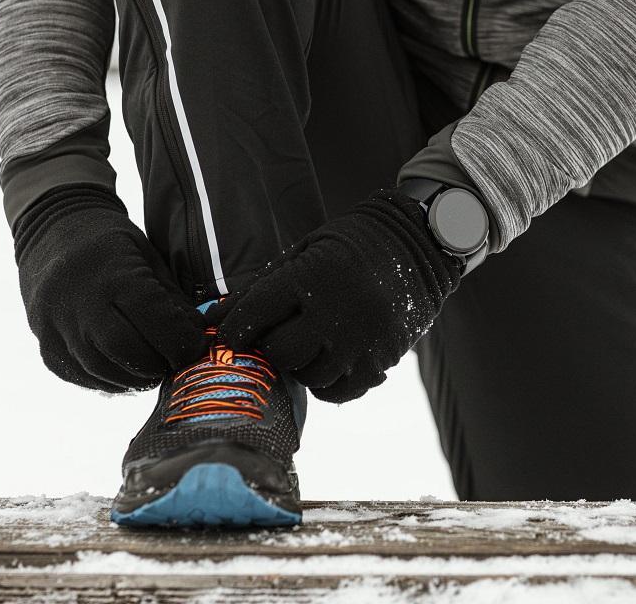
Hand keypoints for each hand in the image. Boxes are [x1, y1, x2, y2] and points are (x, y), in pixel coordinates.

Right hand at [14, 186, 205, 391]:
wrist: (52, 232)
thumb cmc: (111, 244)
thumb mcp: (149, 257)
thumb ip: (172, 299)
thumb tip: (198, 336)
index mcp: (112, 275)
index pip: (154, 321)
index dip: (181, 341)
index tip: (196, 348)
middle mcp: (79, 303)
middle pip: (127, 352)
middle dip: (158, 364)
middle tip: (174, 362)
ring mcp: (55, 327)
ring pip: (102, 370)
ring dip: (136, 378)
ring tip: (153, 368)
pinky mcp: (45, 346)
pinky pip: (81, 376)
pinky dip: (110, 380)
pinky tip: (126, 370)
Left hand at [219, 189, 461, 402]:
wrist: (419, 245)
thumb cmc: (352, 244)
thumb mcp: (305, 251)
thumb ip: (263, 286)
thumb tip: (216, 317)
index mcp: (312, 277)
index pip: (254, 315)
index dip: (234, 329)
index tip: (229, 335)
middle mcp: (337, 311)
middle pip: (280, 352)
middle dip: (271, 347)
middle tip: (276, 335)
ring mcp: (363, 338)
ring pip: (309, 375)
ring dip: (300, 364)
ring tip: (308, 344)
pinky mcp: (383, 358)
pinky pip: (341, 390)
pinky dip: (328, 382)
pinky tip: (328, 361)